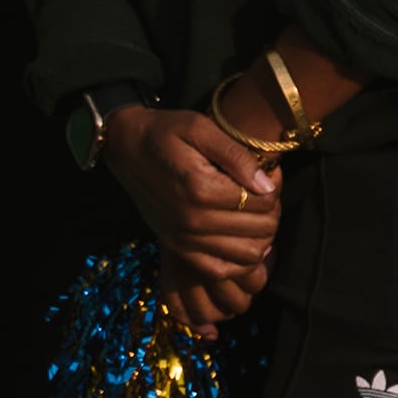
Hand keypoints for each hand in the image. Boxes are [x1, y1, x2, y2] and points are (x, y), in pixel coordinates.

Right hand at [104, 105, 277, 307]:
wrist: (124, 147)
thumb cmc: (163, 132)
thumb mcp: (198, 127)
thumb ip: (236, 154)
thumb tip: (267, 185)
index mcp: (199, 188)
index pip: (263, 202)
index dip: (273, 186)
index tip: (266, 173)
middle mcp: (192, 219)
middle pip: (261, 228)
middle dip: (270, 210)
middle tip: (261, 192)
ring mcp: (184, 238)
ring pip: (249, 253)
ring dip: (261, 235)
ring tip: (251, 214)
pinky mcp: (178, 248)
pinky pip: (223, 270)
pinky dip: (239, 260)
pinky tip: (239, 238)